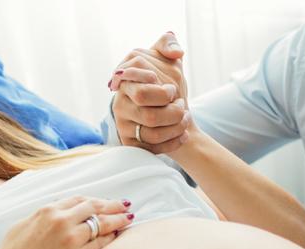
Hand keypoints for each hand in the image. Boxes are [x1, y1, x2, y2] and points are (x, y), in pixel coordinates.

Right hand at [0, 196, 132, 248]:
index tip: (106, 201)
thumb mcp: (20, 228)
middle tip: (125, 205)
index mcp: (46, 211)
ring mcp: (70, 239)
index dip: (96, 200)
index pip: (79, 200)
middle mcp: (60, 221)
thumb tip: (51, 213)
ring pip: (102, 224)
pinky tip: (118, 237)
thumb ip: (39, 218)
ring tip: (129, 218)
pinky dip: (111, 239)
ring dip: (118, 220)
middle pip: (95, 207)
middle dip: (113, 205)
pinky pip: (100, 244)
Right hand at [110, 33, 192, 152]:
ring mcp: (122, 123)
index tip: (171, 89)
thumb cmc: (167, 86)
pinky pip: (152, 146)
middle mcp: (120, 100)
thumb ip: (168, 46)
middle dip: (170, 104)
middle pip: (143, 99)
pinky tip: (184, 135)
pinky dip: (173, 141)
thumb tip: (176, 53)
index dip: (156, 83)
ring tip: (184, 118)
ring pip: (151, 127)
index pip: (134, 72)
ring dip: (176, 123)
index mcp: (125, 77)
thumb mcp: (168, 62)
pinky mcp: (130, 143)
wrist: (171, 117)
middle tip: (180, 104)